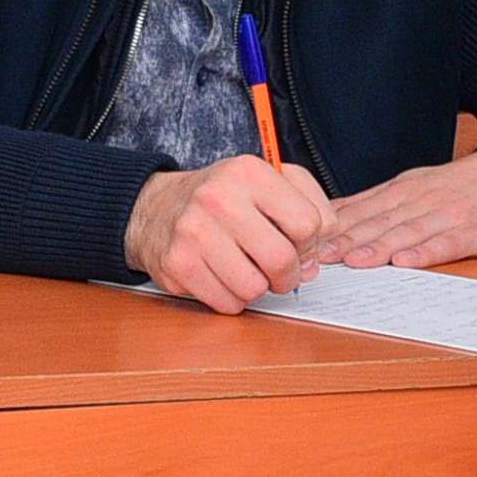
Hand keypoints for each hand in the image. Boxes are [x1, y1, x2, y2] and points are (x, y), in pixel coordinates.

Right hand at [126, 154, 335, 311]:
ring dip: (259, 289)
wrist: (157, 208)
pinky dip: (233, 300)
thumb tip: (319, 254)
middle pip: (281, 260)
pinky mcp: (176, 265)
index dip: (310, 245)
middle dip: (289, 276)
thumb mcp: (270, 182)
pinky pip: (226, 303)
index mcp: (249, 173)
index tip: (299, 247)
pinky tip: (225, 279)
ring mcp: (193, 232)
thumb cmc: (224, 198)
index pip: (307, 224)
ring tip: (249, 272)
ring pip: (254, 288)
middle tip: (281, 273)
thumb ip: (311, 206)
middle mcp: (218, 198)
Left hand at [312, 150, 476, 270]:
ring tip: (355, 262)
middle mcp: (421, 200)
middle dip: (346, 240)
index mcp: (404, 191)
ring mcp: (448, 215)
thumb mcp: (418, 185)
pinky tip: (408, 263)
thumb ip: (380, 203)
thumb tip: (335, 217)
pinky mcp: (475, 230)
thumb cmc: (465, 186)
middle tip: (319, 257)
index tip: (306, 242)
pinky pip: (448, 242)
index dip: (333, 227)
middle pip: (379, 222)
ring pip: (407, 232)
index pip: (362, 209)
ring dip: (379, 247)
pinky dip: (426, 253)